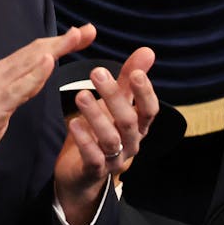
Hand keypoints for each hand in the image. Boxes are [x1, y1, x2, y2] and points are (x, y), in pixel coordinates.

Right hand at [0, 24, 96, 178]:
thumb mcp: (2, 101)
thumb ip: (21, 86)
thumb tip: (39, 73)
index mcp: (3, 73)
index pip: (36, 52)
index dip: (60, 42)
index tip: (84, 33)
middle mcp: (0, 73)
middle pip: (37, 51)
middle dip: (65, 40)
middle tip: (90, 30)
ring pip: (30, 62)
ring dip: (55, 48)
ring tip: (76, 36)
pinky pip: (19, 87)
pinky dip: (35, 74)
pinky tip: (49, 63)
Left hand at [53, 47, 157, 224]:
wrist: (81, 173)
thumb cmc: (102, 131)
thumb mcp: (116, 104)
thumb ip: (129, 79)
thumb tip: (148, 51)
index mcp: (139, 126)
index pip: (150, 110)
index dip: (145, 92)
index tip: (135, 73)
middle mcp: (131, 143)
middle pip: (128, 121)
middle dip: (114, 96)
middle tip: (97, 72)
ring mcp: (114, 159)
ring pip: (111, 139)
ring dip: (96, 115)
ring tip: (81, 95)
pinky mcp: (94, 171)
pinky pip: (93, 157)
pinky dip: (84, 140)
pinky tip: (73, 124)